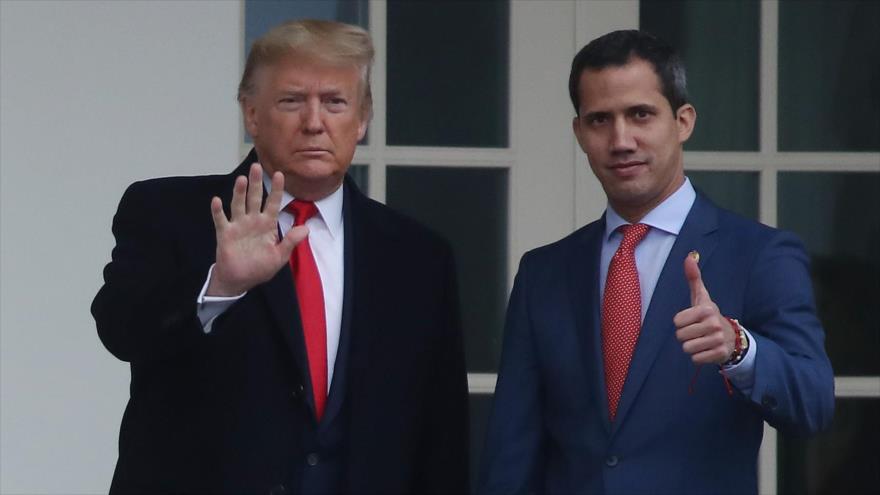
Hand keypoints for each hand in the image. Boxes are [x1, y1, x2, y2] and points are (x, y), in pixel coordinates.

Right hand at [207, 163, 307, 295]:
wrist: (240, 280)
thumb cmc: (260, 268)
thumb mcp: (279, 256)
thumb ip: (290, 241)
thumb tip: (306, 228)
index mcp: (268, 225)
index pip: (274, 203)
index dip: (277, 189)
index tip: (280, 174)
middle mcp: (253, 221)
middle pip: (255, 198)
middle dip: (256, 183)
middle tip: (256, 166)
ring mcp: (238, 225)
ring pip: (238, 204)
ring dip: (239, 192)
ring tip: (241, 179)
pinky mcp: (225, 233)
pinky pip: (221, 220)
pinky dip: (218, 211)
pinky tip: (217, 200)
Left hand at [673, 254, 735, 364]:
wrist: (731, 337)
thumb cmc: (709, 315)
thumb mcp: (701, 297)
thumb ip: (694, 278)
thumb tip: (689, 256)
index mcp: (706, 309)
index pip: (677, 322)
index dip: (681, 323)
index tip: (692, 320)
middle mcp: (714, 324)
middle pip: (680, 336)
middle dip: (685, 336)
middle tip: (697, 332)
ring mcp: (718, 340)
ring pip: (687, 348)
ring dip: (691, 347)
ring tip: (701, 341)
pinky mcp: (720, 354)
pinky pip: (695, 359)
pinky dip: (698, 357)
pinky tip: (706, 350)